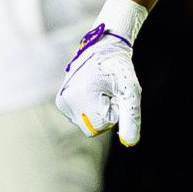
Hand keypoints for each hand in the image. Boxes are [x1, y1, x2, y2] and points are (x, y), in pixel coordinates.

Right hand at [57, 0, 144, 143]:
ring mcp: (62, 101)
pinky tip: (91, 91)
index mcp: (81, 96)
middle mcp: (66, 99)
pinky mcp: (62, 102)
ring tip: (99, 89)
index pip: (103, 124)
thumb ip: (130, 118)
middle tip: (108, 91)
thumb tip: (131, 143)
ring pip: (86, 124)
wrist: (102, 48)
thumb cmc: (119, 69)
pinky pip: (81, 118)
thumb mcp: (130, 92)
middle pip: (93, 128)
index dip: (115, 110)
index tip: (113, 92)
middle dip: (105, 113)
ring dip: (97, 111)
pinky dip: (90, 109)